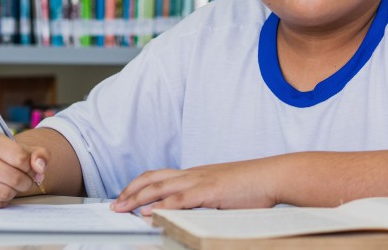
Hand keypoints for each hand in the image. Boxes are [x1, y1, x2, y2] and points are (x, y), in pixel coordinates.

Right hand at [0, 133, 48, 207]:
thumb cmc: (14, 159)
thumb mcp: (31, 152)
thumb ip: (41, 156)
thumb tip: (39, 167)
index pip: (20, 158)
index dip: (31, 167)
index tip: (29, 168)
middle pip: (13, 178)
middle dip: (25, 182)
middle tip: (25, 180)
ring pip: (3, 193)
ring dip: (14, 193)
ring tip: (13, 186)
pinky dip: (2, 201)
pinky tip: (0, 192)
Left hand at [110, 157, 282, 214]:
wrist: (272, 176)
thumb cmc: (253, 186)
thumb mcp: (223, 192)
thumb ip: (205, 200)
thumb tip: (191, 213)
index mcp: (196, 174)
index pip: (160, 176)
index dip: (140, 185)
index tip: (125, 196)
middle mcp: (194, 174)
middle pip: (153, 178)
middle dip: (130, 191)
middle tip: (114, 205)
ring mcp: (200, 181)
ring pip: (160, 187)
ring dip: (137, 198)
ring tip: (122, 209)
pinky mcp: (209, 191)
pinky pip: (179, 199)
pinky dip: (161, 206)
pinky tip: (149, 213)